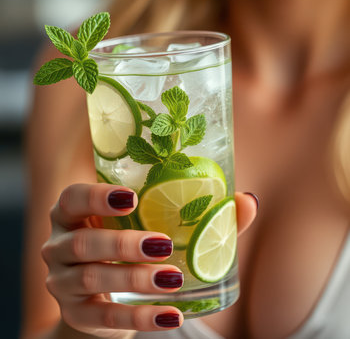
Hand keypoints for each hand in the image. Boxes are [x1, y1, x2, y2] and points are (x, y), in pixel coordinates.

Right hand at [41, 183, 256, 336]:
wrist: (102, 294)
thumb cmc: (129, 246)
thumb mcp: (148, 224)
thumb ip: (198, 212)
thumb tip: (247, 201)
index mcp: (72, 213)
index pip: (71, 199)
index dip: (96, 197)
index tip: (131, 199)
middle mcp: (58, 245)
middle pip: (83, 243)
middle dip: (123, 244)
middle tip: (163, 244)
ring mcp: (62, 282)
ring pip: (93, 279)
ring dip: (135, 279)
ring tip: (172, 279)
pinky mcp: (77, 315)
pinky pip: (106, 318)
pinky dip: (140, 317)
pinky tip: (171, 316)